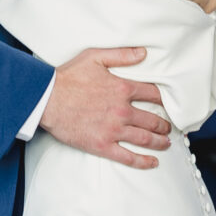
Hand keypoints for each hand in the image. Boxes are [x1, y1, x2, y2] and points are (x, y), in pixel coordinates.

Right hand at [40, 46, 172, 168]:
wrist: (46, 99)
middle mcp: (122, 110)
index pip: (153, 94)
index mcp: (123, 88)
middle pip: (153, 119)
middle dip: (164, 125)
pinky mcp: (103, 145)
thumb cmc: (68, 77)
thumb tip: (144, 53)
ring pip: (145, 139)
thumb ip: (121, 55)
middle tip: (168, 128)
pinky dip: (144, 161)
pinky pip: (128, 157)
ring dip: (160, 142)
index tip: (168, 104)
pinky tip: (153, 162)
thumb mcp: (95, 57)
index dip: (163, 100)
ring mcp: (113, 130)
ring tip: (166, 143)